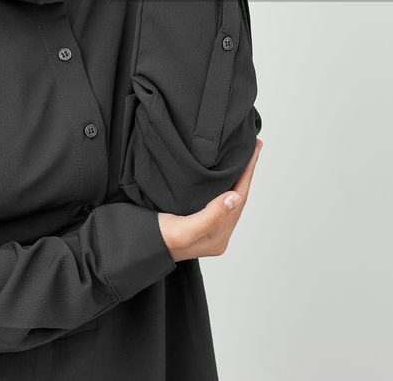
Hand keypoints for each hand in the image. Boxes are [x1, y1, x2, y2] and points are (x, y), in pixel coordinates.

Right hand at [157, 138, 262, 261]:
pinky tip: (222, 173)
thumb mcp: (184, 230)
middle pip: (237, 196)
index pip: (239, 198)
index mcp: (219, 237)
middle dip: (246, 172)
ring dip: (236, 176)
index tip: (255, 149)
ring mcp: (207, 227)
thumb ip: (211, 217)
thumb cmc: (158, 240)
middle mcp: (216, 233)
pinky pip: (215, 197)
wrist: (137, 247)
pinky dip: (222, 182)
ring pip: (227, 195)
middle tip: (253, 146)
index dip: (248, 173)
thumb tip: (235, 198)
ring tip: (242, 156)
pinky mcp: (196, 219)